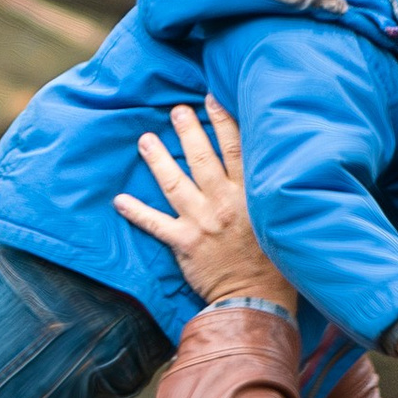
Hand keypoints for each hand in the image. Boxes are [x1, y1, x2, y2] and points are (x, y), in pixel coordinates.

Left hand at [113, 99, 288, 309]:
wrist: (258, 299)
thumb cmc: (275, 263)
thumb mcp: (278, 218)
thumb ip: (263, 193)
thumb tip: (262, 167)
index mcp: (249, 193)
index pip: (235, 147)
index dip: (222, 120)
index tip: (211, 98)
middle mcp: (224, 202)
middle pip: (202, 157)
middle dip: (187, 130)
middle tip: (175, 110)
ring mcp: (202, 222)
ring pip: (175, 183)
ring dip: (157, 160)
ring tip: (145, 140)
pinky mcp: (184, 243)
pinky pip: (154, 224)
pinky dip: (136, 212)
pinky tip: (119, 200)